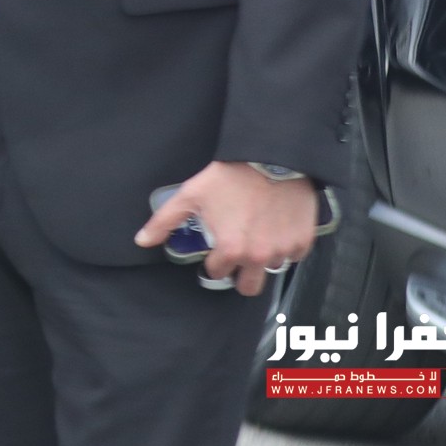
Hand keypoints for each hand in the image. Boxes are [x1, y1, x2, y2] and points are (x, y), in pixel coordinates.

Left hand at [135, 160, 320, 292]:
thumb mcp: (190, 196)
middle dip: (240, 275)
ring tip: (256, 235)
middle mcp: (258, 257)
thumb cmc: (229, 177)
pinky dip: (286, 247)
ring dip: (263, 259)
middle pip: (248, 287)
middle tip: (236, 256)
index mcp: (230, 251)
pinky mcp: (303, 241)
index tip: (216, 248)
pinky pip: (294, 255)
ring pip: (271, 269)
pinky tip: (276, 229)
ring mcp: (283, 251)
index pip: (218, 272)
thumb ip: (164, 222)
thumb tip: (142, 241)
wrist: (270, 158)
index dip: (214, 261)